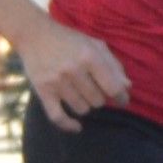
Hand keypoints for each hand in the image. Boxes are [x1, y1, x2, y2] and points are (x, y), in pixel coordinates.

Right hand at [10, 10, 131, 130]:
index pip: (113, 87)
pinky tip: (77, 127)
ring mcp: (57, 82)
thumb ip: (113, 64)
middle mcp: (74, 70)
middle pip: (98, 101)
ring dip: (85, 105)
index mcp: (90, 56)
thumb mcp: (94, 45)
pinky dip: (69, 125)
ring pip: (82, 109)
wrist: (34, 35)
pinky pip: (58, 117)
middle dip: (100, 97)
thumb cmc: (69, 40)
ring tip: (80, 94)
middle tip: (93, 89)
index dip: (121, 97)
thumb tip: (127, 87)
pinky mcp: (43, 91)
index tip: (121, 100)